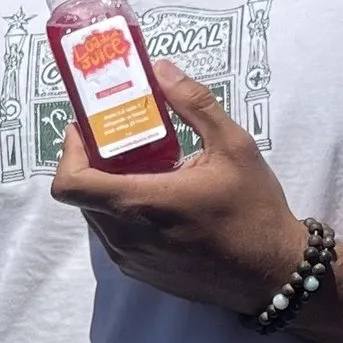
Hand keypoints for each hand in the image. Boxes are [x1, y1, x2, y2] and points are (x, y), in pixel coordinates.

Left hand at [51, 60, 309, 315]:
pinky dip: (123, 213)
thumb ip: (194, 104)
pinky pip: (113, 236)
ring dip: (109, 188)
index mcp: (142, 204)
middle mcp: (126, 237)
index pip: (71, 184)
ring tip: (145, 167)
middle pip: (82, 194)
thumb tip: (160, 69)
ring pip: (95, 216)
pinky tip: (159, 199)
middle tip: (121, 139)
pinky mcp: (141, 272)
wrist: (274, 273)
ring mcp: (131, 259)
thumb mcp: (234, 146)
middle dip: (93, 162)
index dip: (69, 153)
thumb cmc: (255, 209)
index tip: (87, 130)